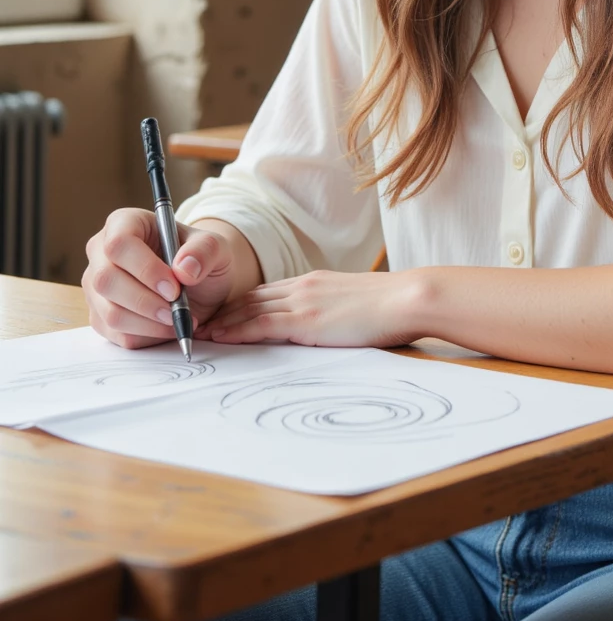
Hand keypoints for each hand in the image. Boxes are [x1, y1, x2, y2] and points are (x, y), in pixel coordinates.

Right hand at [83, 208, 239, 348]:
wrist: (199, 284)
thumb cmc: (199, 258)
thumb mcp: (214, 247)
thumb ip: (205, 251)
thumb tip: (185, 269)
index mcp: (125, 223)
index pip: (119, 244)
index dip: (145, 269)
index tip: (174, 287)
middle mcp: (102, 253)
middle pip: (106, 280)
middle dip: (145, 302)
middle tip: (176, 311)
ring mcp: (96, 287)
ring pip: (110, 313)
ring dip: (148, 324)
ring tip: (178, 319)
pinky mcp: (99, 315)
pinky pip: (115, 334)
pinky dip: (145, 337)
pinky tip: (167, 328)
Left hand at [204, 268, 422, 348]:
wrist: (406, 299)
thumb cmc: (391, 307)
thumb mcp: (354, 304)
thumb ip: (333, 311)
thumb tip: (328, 326)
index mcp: (315, 282)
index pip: (267, 292)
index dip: (241, 304)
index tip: (222, 315)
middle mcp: (303, 286)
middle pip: (252, 298)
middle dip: (224, 311)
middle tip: (199, 325)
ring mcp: (303, 300)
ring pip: (250, 309)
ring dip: (222, 321)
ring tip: (200, 333)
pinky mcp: (306, 319)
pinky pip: (261, 324)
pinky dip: (236, 330)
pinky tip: (221, 338)